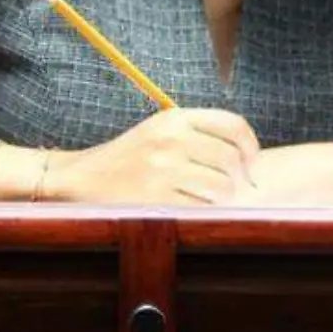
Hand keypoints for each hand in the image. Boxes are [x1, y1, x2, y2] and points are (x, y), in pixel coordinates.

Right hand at [43, 109, 259, 204]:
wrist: (79, 178)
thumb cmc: (126, 158)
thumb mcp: (157, 131)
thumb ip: (195, 134)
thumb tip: (245, 155)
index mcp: (173, 118)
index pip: (232, 124)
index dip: (250, 146)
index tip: (253, 165)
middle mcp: (170, 139)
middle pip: (230, 158)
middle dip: (240, 179)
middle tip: (238, 191)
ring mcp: (163, 169)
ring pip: (220, 186)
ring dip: (223, 199)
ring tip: (211, 202)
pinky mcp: (155, 198)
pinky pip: (200, 208)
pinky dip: (204, 213)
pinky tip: (193, 212)